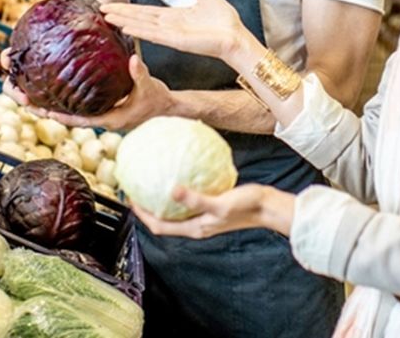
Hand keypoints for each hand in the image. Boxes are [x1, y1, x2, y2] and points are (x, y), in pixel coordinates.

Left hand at [1, 54, 174, 130]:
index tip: (40, 109)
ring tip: (24, 92)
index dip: (58, 116)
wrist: (164, 107)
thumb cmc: (156, 100)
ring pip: (65, 111)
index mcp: (108, 119)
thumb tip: (132, 59)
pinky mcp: (98, 107)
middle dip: (42, 109)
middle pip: (64, 117)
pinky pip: (74, 104)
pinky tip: (48, 87)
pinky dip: (59, 98)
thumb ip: (139, 74)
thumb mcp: (149, 86)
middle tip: (21, 98)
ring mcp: (96, 113)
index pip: (78, 121)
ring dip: (46, 104)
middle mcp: (98, 118)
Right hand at [101, 0, 254, 64]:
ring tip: (108, 17)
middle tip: (102, 9)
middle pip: (139, 18)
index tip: (113, 4)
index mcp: (174, 17)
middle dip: (121, 13)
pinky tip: (126, 28)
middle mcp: (169, 26)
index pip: (145, 11)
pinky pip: (154, 35)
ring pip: (142, 26)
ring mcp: (171, 35)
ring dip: (125, 21)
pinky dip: (140, 31)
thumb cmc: (224, 21)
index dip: (128, 8)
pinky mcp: (177, 41)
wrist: (236, 36)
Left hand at [133, 184, 295, 238]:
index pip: (159, 225)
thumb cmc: (248, 207)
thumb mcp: (220, 202)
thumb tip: (171, 190)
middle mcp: (197, 224)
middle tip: (137, 188)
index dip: (142, 215)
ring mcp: (205, 216)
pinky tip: (183, 171)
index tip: (130, 199)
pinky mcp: (213, 205)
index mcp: (195, 228)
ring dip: (163, 198)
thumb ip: (196, 199)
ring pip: (176, 209)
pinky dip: (182, 189)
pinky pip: (191, 198)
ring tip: (154, 180)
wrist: (269, 207)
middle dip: (147, 205)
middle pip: (164, 218)